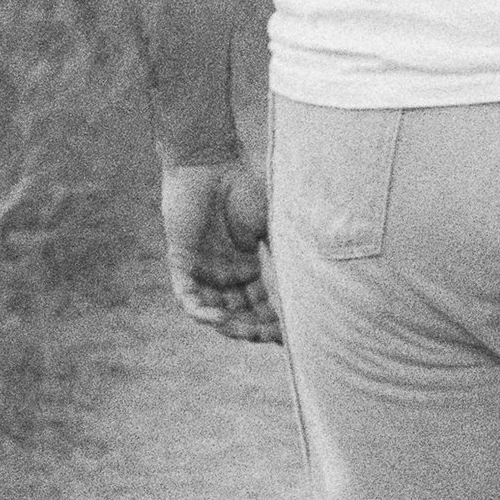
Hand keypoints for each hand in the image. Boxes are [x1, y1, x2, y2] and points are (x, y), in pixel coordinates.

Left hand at [160, 159, 279, 343]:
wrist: (210, 162)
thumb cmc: (244, 185)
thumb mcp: (274, 225)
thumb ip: (287, 252)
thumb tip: (318, 281)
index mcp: (246, 265)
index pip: (261, 304)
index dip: (274, 322)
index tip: (293, 335)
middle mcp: (224, 272)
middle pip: (240, 314)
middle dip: (257, 329)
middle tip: (274, 337)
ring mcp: (202, 270)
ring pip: (215, 313)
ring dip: (232, 327)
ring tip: (250, 332)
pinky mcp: (181, 262)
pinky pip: (188, 298)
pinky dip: (202, 313)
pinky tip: (220, 318)